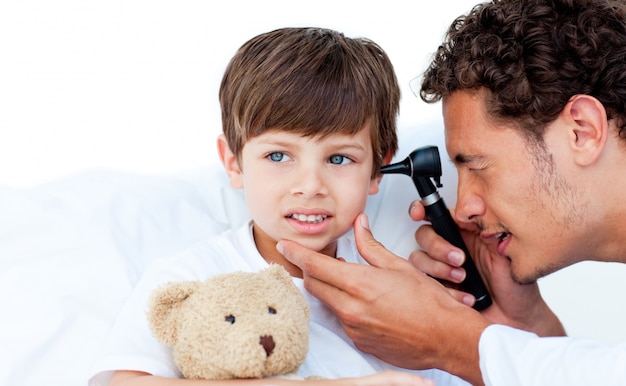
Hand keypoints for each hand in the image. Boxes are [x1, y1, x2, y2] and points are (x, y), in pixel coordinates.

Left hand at [278, 213, 488, 385]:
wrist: (446, 338)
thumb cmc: (429, 304)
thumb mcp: (400, 266)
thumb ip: (371, 246)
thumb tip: (360, 226)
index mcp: (360, 284)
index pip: (315, 266)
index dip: (296, 254)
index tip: (285, 246)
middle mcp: (351, 308)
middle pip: (314, 285)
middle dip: (312, 271)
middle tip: (322, 262)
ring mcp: (353, 328)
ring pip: (327, 303)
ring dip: (331, 290)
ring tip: (352, 281)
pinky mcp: (359, 341)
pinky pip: (341, 320)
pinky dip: (345, 307)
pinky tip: (363, 303)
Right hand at [408, 200, 565, 336]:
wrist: (516, 321)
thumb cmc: (516, 288)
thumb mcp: (507, 253)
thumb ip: (489, 229)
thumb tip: (474, 210)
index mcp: (468, 232)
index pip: (440, 214)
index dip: (423, 210)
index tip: (418, 214)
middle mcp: (453, 247)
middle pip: (425, 234)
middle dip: (437, 247)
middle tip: (459, 259)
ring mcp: (443, 268)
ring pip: (419, 258)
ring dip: (439, 268)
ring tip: (462, 278)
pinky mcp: (438, 288)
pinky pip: (423, 283)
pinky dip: (444, 289)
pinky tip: (464, 295)